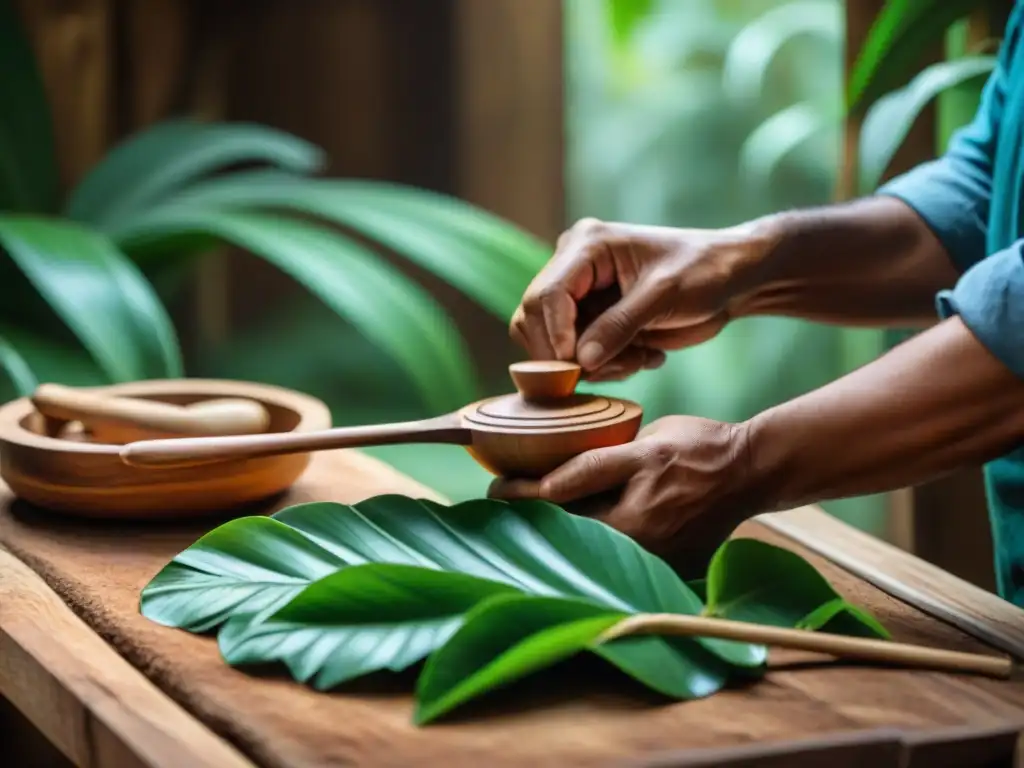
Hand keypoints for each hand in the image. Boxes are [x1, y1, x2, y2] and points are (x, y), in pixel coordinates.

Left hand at [488, 416, 758, 571]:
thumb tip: (546, 484)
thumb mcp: (643, 448)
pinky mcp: (670, 566)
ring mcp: (657, 565)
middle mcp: (640, 555)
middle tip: (505, 504)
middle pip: (572, 539)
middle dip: (535, 521)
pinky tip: (580, 526)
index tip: (495, 488)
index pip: (559, 511)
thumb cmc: (698, 450)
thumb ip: (593, 467)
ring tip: (533, 516)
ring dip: (563, 533)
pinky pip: (622, 556)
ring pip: (594, 550)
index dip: (521, 497)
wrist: (752, 470)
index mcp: (631, 525)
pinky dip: (597, 542)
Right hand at [510, 218, 772, 380]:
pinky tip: (645, 354)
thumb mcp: (664, 296)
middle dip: (570, 355)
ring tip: (639, 358)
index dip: (555, 336)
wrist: (731, 278)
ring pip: (552, 344)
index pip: (544, 296)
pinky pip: (576, 355)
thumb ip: (619, 326)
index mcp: (586, 246)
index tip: (579, 367)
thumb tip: (580, 361)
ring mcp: (580, 294)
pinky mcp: (592, 318)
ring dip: (592, 364)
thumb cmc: (704, 272)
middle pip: (534, 321)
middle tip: (619, 366)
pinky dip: (606, 366)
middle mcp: (573, 266)